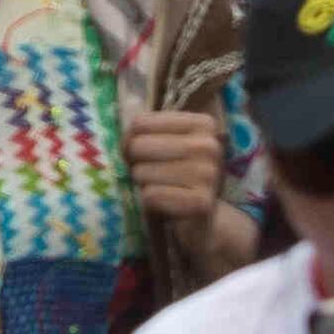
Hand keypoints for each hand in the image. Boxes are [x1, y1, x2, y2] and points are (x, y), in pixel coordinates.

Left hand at [122, 105, 230, 223]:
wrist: (201, 218)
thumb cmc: (177, 175)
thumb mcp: (166, 144)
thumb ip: (145, 129)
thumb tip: (124, 115)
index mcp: (202, 124)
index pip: (141, 122)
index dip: (129, 140)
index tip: (139, 154)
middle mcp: (209, 145)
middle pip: (138, 146)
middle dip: (135, 164)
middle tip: (149, 174)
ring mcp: (208, 174)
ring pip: (142, 173)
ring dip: (143, 185)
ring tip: (160, 189)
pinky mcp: (201, 203)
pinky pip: (150, 195)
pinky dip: (149, 202)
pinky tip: (164, 204)